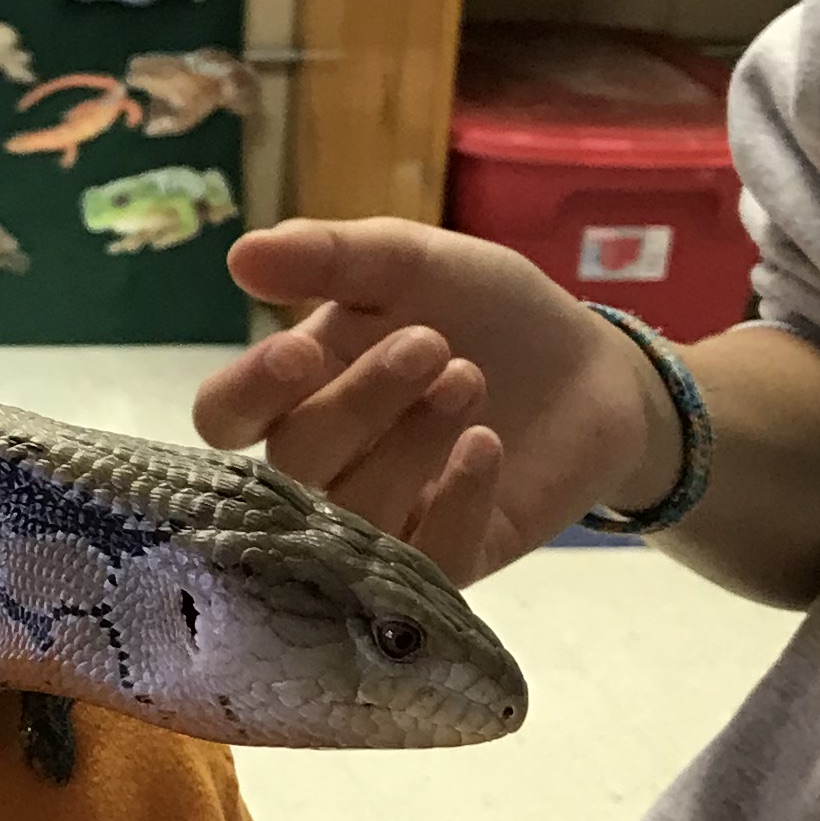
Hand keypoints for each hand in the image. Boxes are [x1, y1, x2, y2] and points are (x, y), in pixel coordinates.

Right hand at [191, 217, 675, 584]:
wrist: (595, 365)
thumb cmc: (485, 309)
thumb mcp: (412, 263)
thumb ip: (330, 259)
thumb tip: (240, 256)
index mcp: (298, 392)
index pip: (225, 417)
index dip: (251, 393)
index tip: (303, 351)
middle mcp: (325, 468)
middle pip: (294, 466)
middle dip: (357, 404)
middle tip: (432, 344)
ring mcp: (382, 524)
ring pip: (351, 518)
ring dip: (406, 446)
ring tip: (470, 379)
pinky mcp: (447, 564)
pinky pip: (424, 561)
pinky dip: (453, 499)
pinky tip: (486, 444)